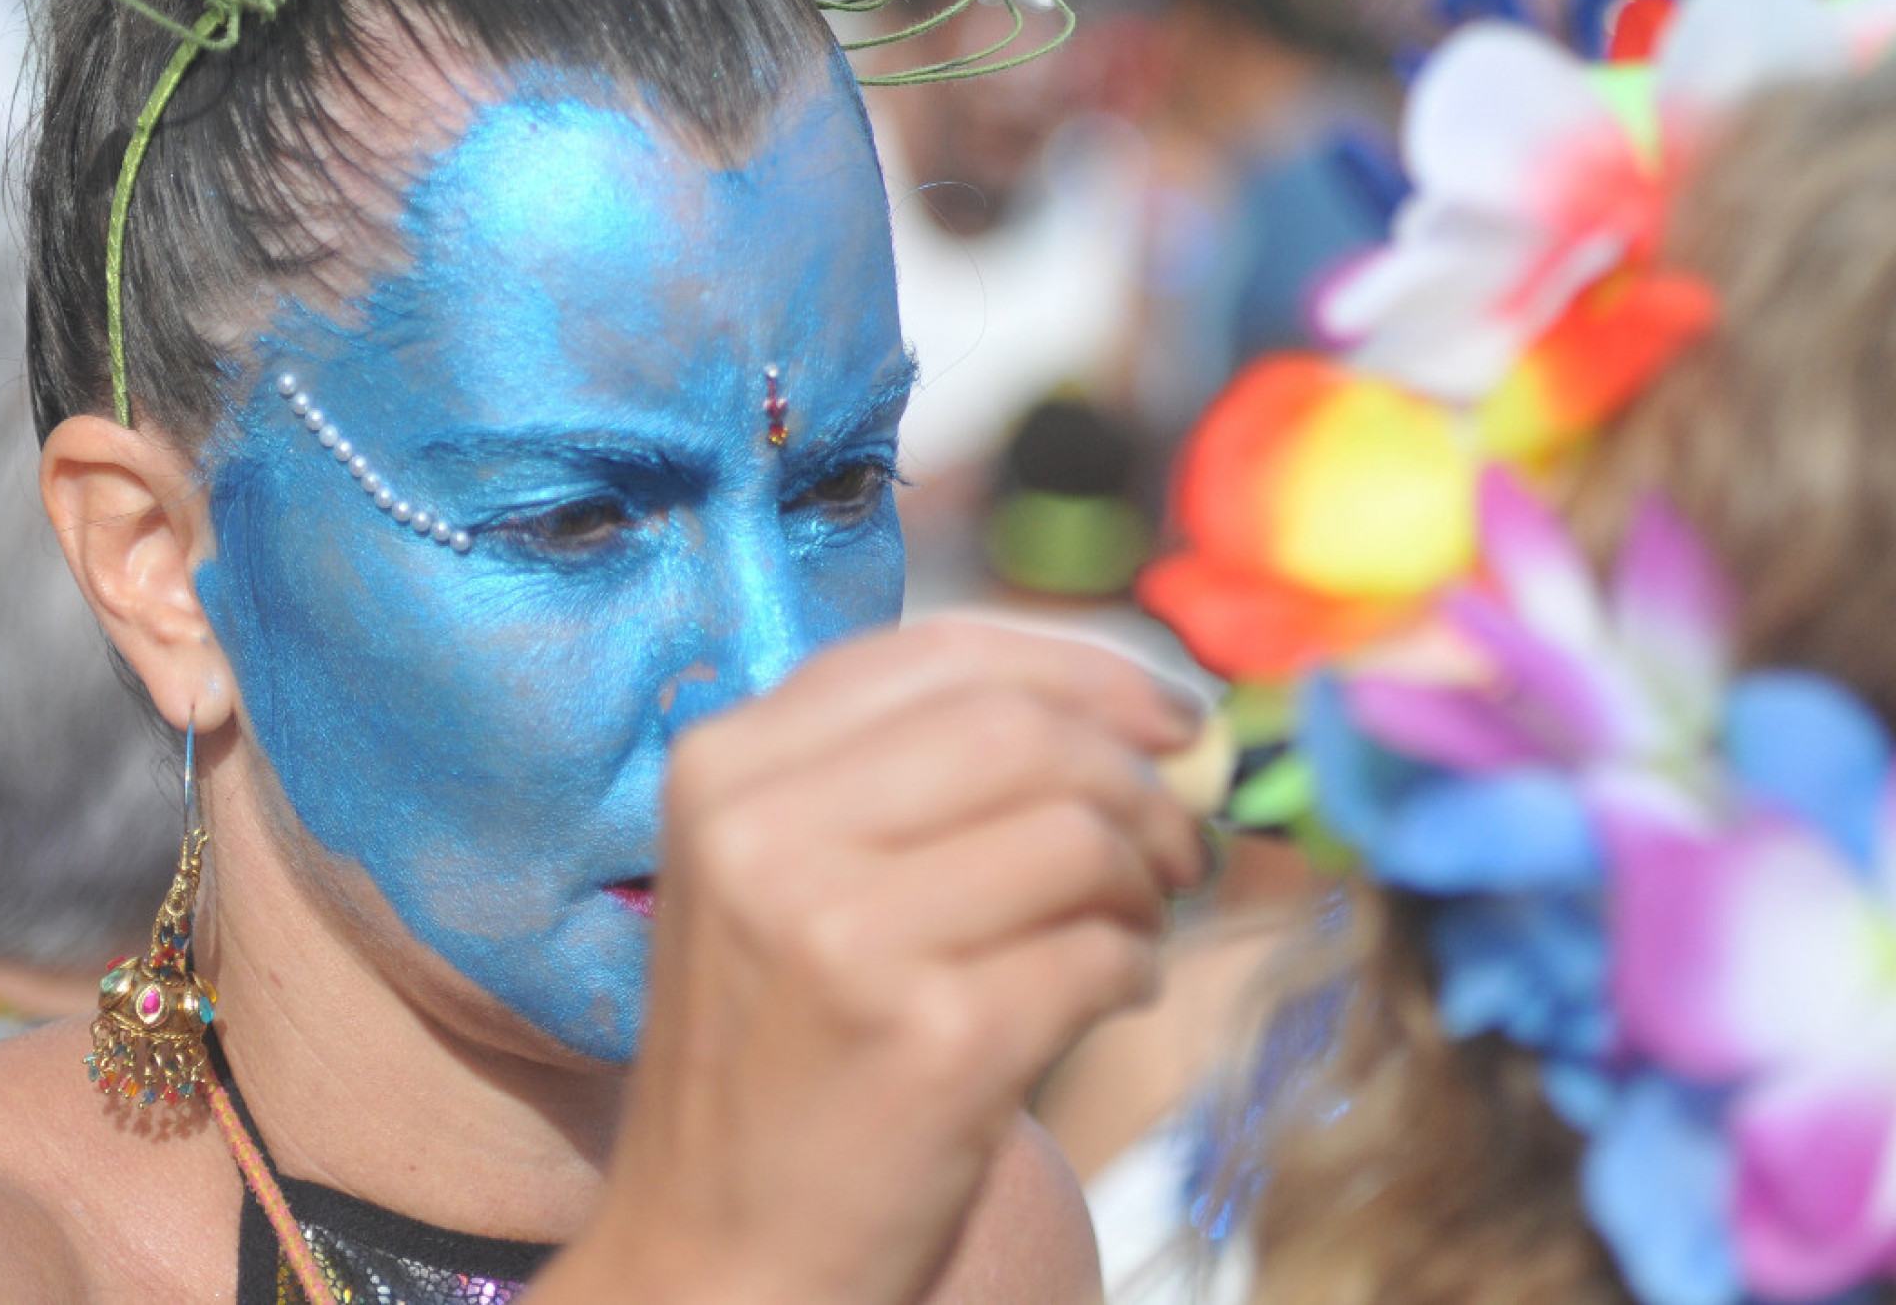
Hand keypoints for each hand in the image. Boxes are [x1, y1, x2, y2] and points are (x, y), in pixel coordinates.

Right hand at [533, 619, 1206, 1304]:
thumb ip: (912, 769)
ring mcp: (844, 937)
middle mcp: (767, 834)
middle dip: (1139, 777)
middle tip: (1180, 840)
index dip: (1085, 670)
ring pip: (1079, 834)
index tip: (1167, 714)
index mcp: (728, 766)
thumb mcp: (783, 873)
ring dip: (1147, 879)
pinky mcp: (933, 1040)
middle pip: (1026, 729)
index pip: (945, 652)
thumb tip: (1136, 708)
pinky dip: (1135, 970)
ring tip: (1138, 927)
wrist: (714, 1260)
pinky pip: (1099, 953)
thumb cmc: (781, 1056)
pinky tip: (1113, 997)